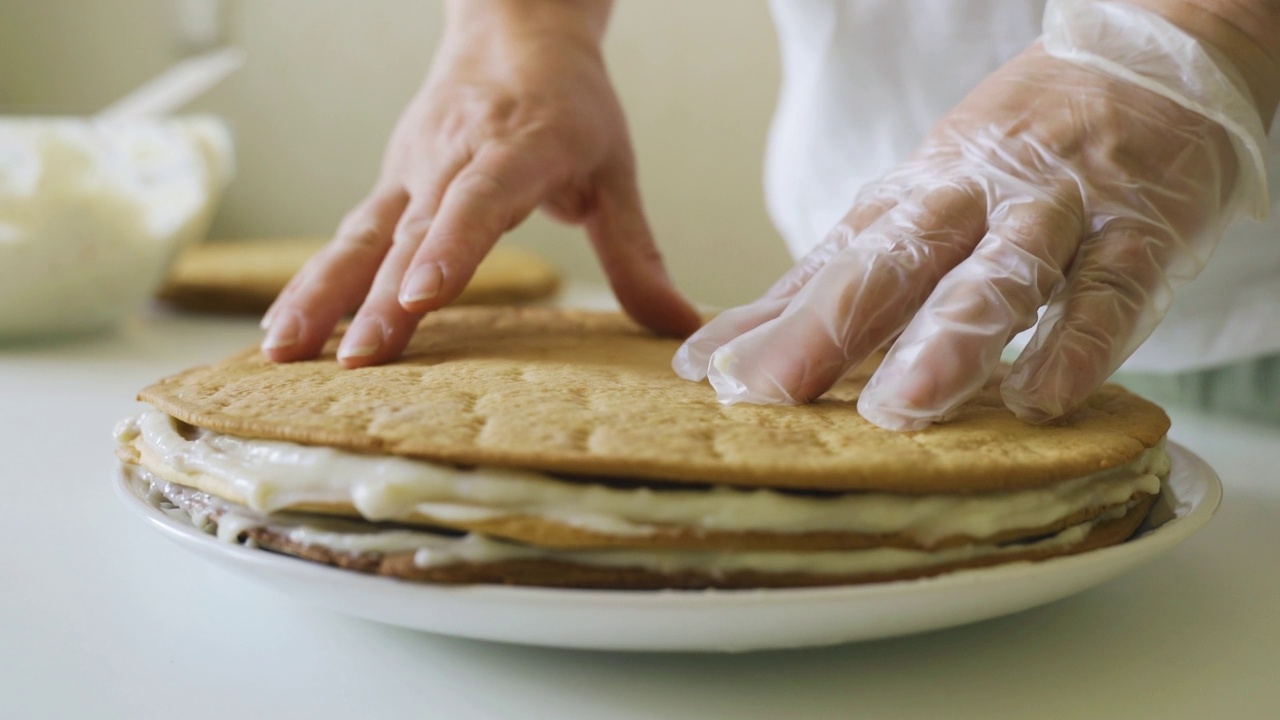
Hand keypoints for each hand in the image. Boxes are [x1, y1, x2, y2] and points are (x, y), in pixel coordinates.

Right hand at [261, 0, 699, 365]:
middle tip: (361, 359)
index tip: (423, 292)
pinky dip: (312, 283)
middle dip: (382, 297)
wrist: (513, 32)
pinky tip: (284, 333)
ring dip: (322, 294)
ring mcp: (412, 171)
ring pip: (361, 235)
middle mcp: (454, 158)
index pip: (481, 198)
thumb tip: (678, 326)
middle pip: (414, 231)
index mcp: (520, 147)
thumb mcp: (616, 173)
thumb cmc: (572, 107)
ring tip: (282, 352)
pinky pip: (346, 238)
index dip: (451, 246)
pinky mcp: (388, 186)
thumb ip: (638, 254)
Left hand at [674, 1, 1272, 429]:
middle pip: (895, 263)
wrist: (1154, 62)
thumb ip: (846, 278)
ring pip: (1001, 272)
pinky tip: (1041, 398)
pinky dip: (1079, 342)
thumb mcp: (925, 202)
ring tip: (900, 408)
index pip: (833, 262)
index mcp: (916, 199)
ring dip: (947, 339)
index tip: (708, 374)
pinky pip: (1111, 289)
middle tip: (768, 392)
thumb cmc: (1020, 156)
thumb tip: (739, 344)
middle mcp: (975, 200)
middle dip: (827, 328)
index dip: (770, 320)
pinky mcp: (1142, 230)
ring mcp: (1058, 212)